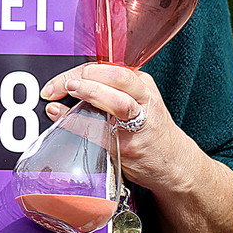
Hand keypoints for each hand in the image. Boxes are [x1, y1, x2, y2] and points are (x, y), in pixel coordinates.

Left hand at [40, 63, 183, 192]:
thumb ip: (104, 91)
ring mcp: (139, 123)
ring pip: (118, 101)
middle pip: (116, 78)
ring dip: (91, 93)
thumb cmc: (148, 130)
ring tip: (71, 92)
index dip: (79, 72)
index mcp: (141, 85)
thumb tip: (63, 87)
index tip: (59, 82)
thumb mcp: (135, 101)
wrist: (174, 163)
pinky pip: (102, 131)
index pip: (108, 68)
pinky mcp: (129, 146)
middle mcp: (143, 100)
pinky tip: (66, 120)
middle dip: (86, 78)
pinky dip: (80, 124)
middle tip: (67, 85)